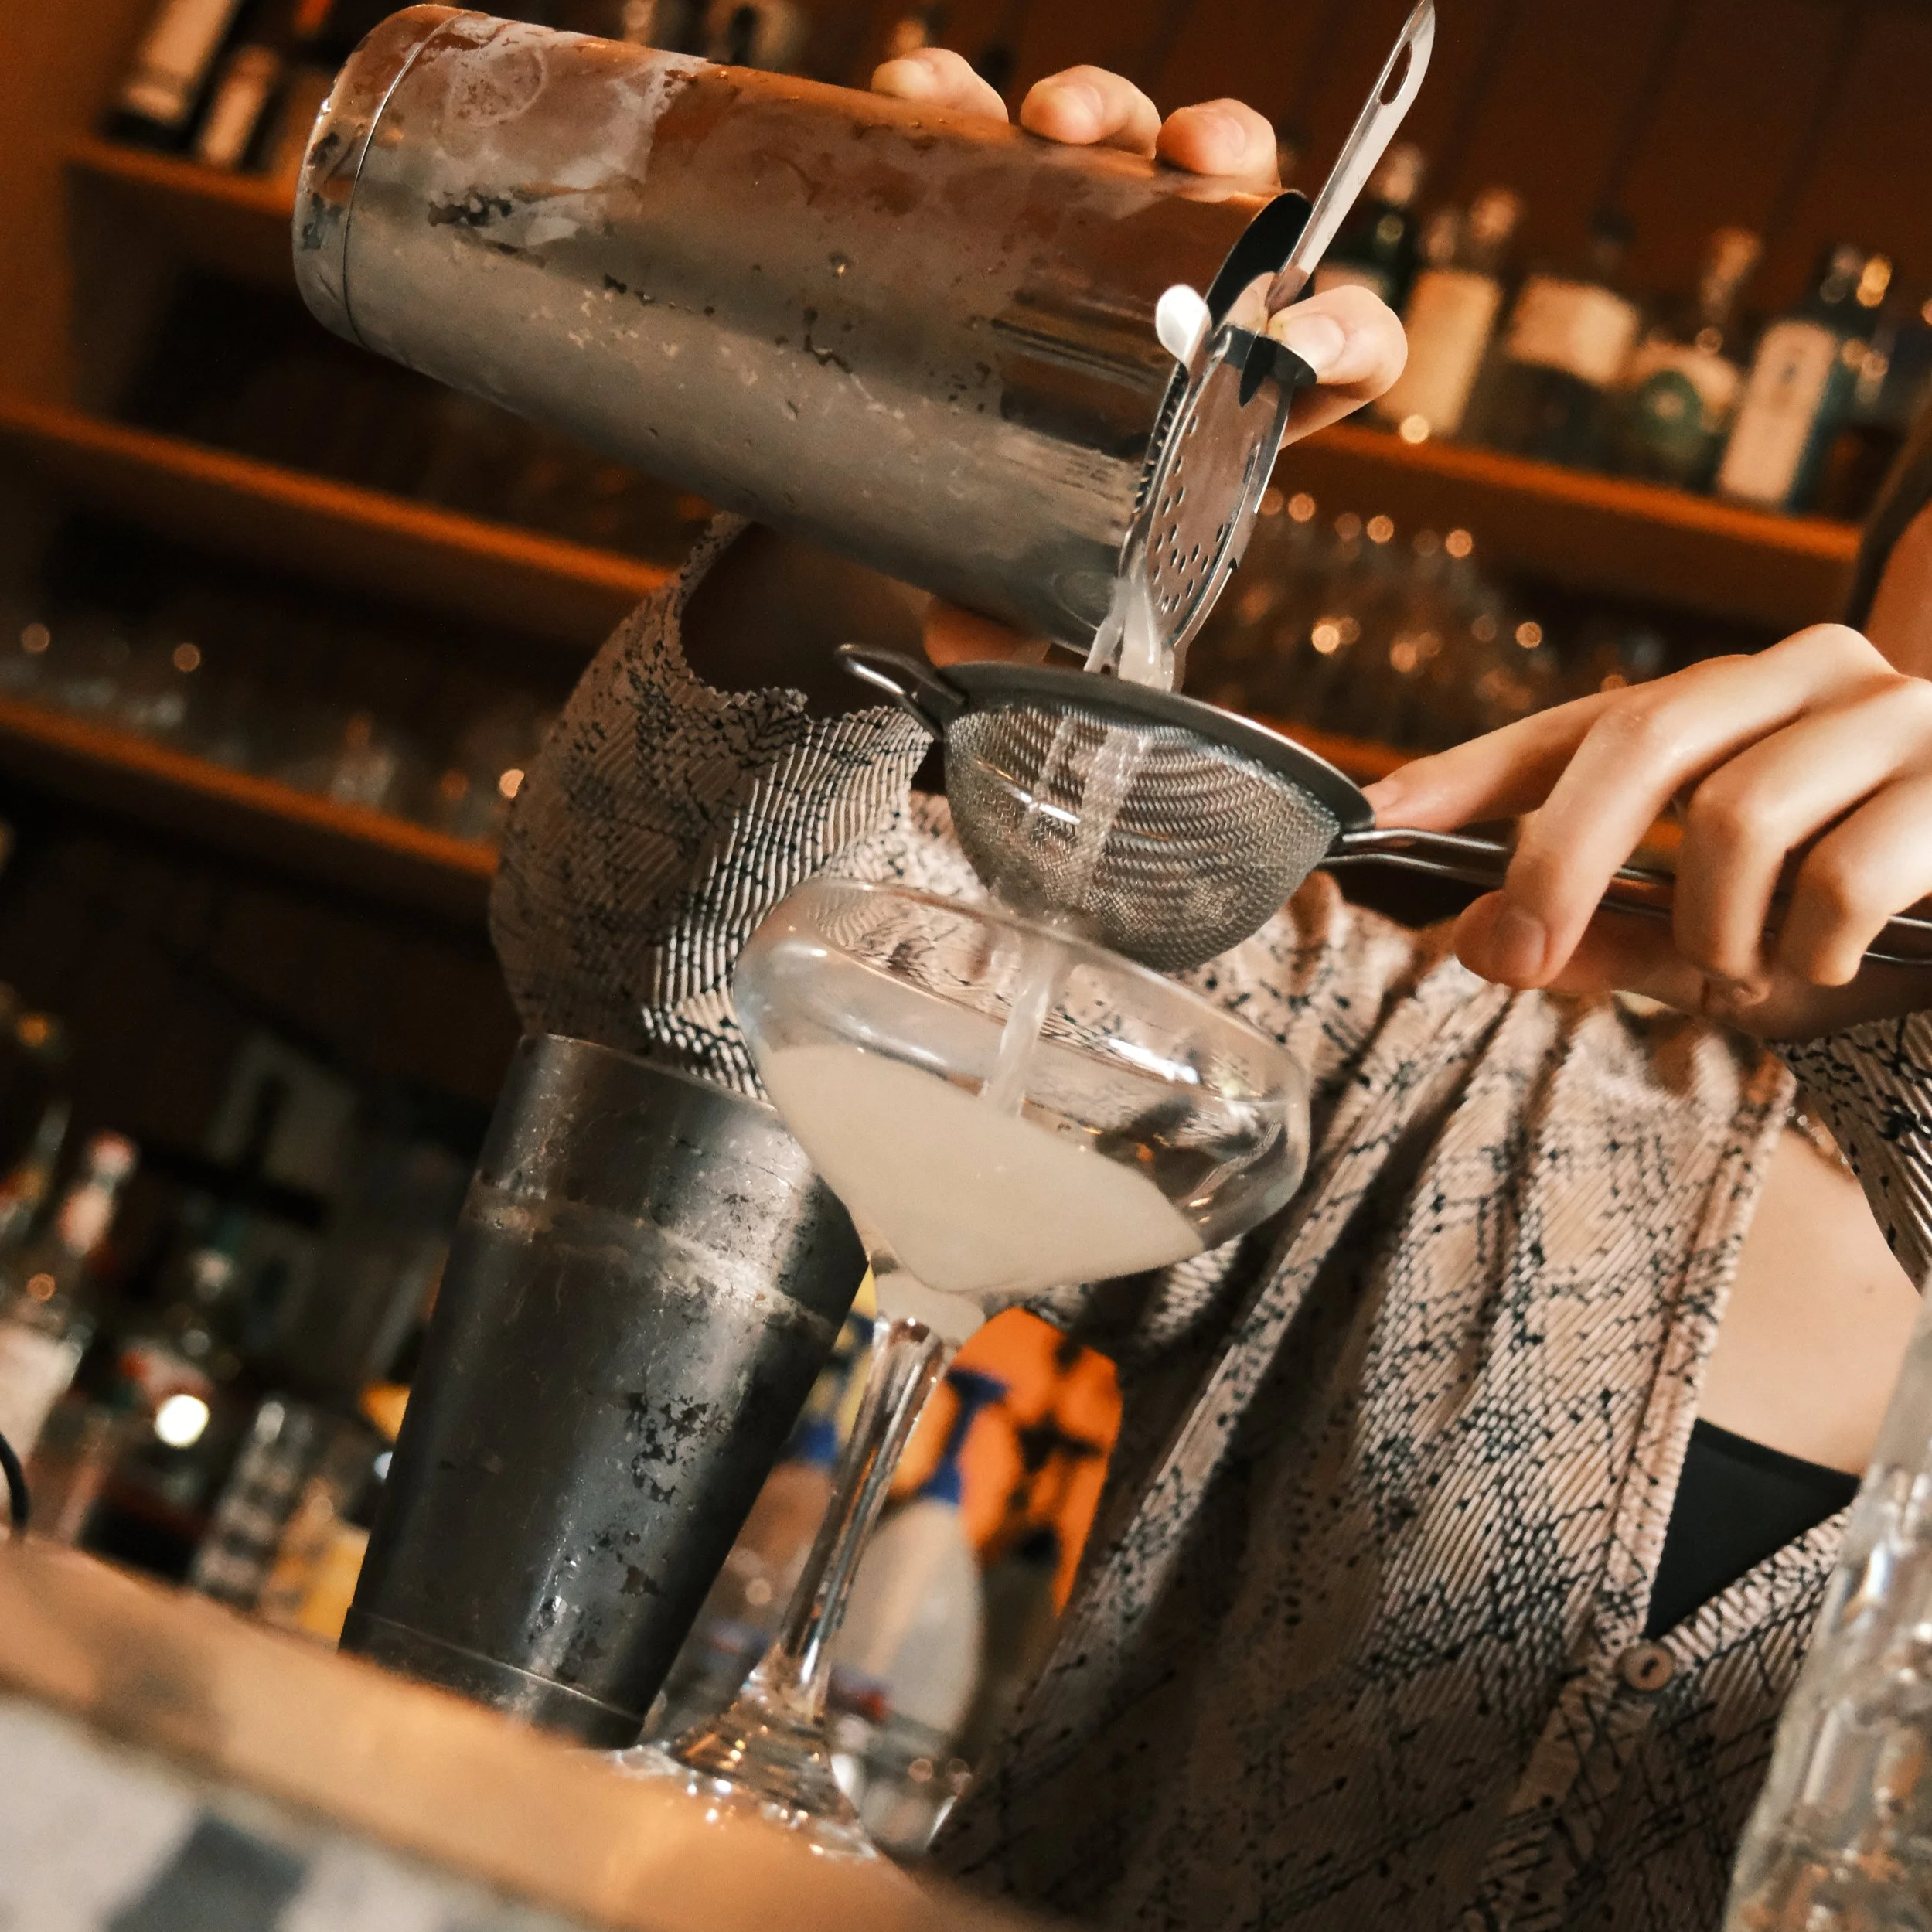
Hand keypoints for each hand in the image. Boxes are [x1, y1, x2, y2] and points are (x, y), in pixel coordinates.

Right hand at [870, 50, 1405, 664]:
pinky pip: (997, 133)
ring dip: (1105, 108)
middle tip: (1184, 156)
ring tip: (1050, 123)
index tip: (1299, 347)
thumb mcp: (1041, 601)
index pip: (1346, 347)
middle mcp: (1183, 302)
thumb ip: (1032, 634)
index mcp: (1236, 401)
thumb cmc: (1026, 545)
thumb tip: (973, 658)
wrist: (926, 492)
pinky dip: (965, 106)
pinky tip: (925, 104)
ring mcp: (1097, 241)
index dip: (1348, 333)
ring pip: (1136, 139)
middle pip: (1249, 196)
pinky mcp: (1003, 207)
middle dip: (1228, 153)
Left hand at [1362, 626, 1931, 1039]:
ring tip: (1754, 967)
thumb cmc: (1864, 924)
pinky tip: (1831, 960)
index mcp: (1737, 702)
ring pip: (1738, 815)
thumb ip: (1607, 935)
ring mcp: (1899, 715)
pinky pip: (1843, 872)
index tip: (1375, 813)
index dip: (1470, 768)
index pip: (1579, 725)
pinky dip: (1812, 946)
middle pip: (1639, 740)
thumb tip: (1476, 939)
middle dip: (1560, 862)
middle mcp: (1812, 678)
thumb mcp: (1719, 940)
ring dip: (1721, 930)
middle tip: (1522, 957)